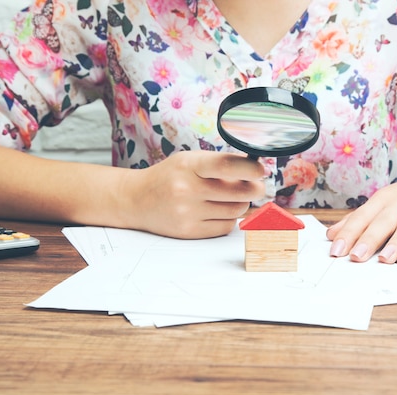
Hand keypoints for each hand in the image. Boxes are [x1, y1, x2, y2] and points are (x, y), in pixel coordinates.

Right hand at [123, 150, 265, 238]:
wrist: (136, 200)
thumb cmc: (170, 177)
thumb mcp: (189, 161)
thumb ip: (219, 165)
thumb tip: (254, 173)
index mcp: (189, 165)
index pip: (226, 165)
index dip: (249, 169)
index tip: (260, 170)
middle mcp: (187, 189)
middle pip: (239, 192)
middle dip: (254, 189)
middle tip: (256, 186)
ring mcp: (187, 212)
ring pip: (236, 210)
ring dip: (240, 204)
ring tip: (230, 197)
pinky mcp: (189, 231)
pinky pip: (226, 226)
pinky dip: (229, 218)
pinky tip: (218, 210)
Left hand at [325, 171, 396, 263]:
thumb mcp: (379, 203)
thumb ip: (356, 220)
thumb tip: (331, 235)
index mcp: (382, 200)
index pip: (362, 218)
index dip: (348, 234)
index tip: (336, 250)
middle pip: (383, 222)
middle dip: (369, 239)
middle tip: (356, 257)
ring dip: (396, 243)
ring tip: (384, 259)